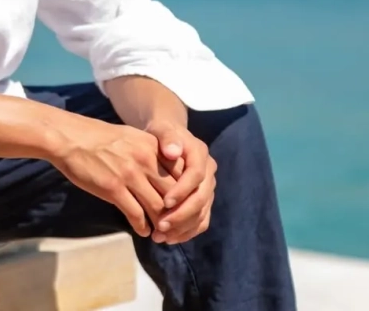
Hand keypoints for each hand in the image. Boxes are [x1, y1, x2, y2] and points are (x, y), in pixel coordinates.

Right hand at [49, 115, 176, 236]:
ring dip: (162, 225)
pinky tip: (143, 230)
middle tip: (175, 226)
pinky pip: (136, 214)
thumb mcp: (132, 138)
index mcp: (152, 146)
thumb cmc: (99, 138)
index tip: (183, 207)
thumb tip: (167, 174)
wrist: (70, 138)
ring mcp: (130, 174)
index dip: (185, 195)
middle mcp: (145, 160)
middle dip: (177, 214)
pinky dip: (143, 227)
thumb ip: (151, 153)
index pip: (181, 175)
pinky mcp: (113, 188)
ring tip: (161, 233)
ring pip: (158, 208)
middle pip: (174, 194)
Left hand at [144, 119, 216, 243]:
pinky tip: (169, 239)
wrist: (168, 138)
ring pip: (202, 213)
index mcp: (199, 153)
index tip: (165, 202)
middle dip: (182, 214)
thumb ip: (167, 137)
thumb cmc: (161, 133)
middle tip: (160, 227)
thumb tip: (173, 152)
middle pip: (201, 198)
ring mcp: (208, 188)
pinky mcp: (204, 200)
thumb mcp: (161, 129)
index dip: (182, 190)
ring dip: (183, 228)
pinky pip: (201, 220)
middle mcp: (209, 172)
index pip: (196, 175)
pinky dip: (187, 232)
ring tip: (160, 237)